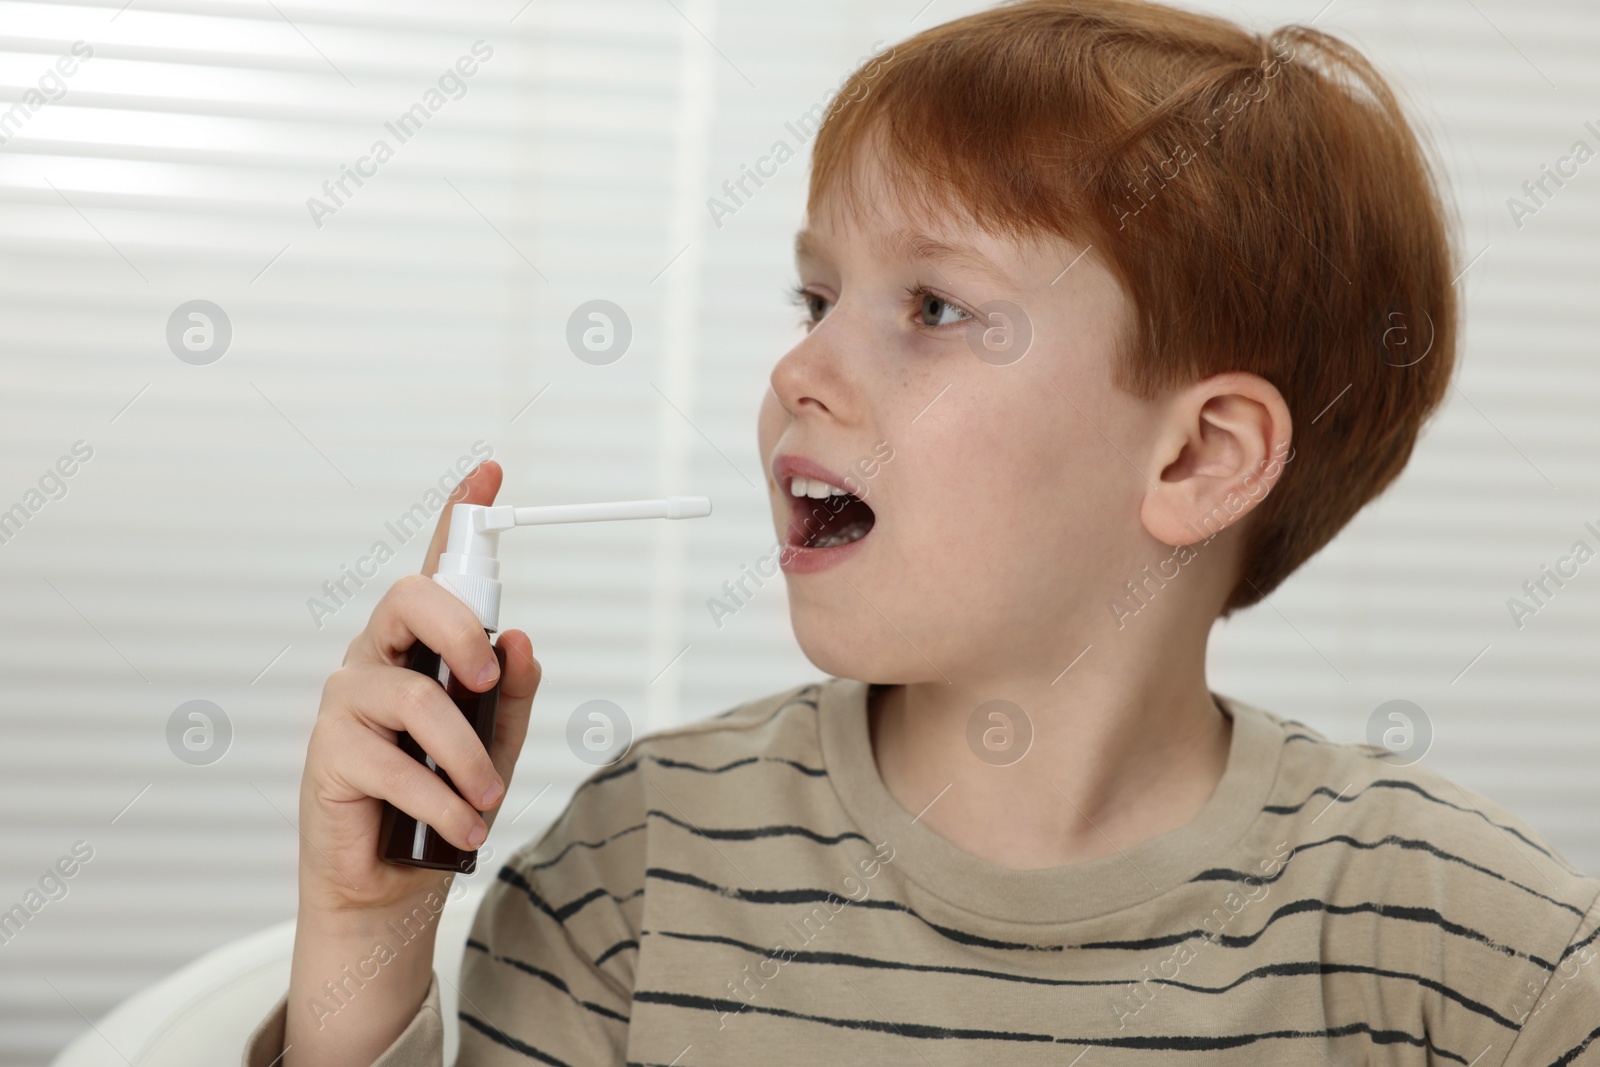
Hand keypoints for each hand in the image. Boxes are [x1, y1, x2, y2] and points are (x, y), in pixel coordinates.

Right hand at [296, 460, 540, 914]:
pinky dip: (442, 801)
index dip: (460, 516)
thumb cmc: (444, 800)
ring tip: (486, 799)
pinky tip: (460, 828)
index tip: (490, 472)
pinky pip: (395, 763)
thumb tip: (520, 640)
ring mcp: (348, 700)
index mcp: (420, 646)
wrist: (393, 883)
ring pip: (416, 698)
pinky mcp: (328, 751)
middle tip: (488, 680)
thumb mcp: (496, 743)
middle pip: (412, 598)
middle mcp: (379, 658)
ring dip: (467, 757)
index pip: (437, 571)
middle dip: (461, 631)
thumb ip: (511, 693)